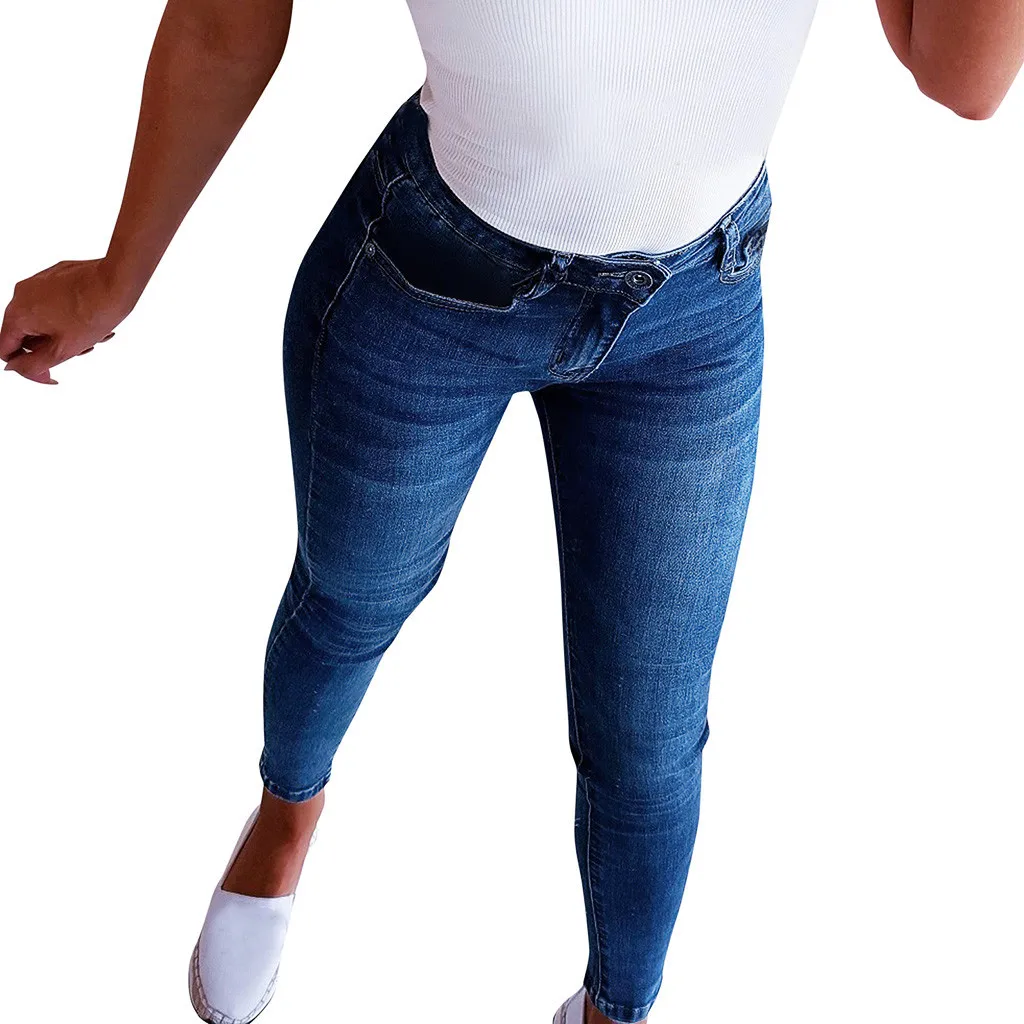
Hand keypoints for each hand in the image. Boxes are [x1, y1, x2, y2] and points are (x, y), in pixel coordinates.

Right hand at [1, 258, 135, 384]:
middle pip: (28, 335)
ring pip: (44, 321)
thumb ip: (34, 363)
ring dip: (65, 335)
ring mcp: (37, 283)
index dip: (27, 368)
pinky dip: (69, 318)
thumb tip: (15, 368)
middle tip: (79, 349)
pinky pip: (54, 305)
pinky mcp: (53, 277)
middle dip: (53, 348)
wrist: (118, 281)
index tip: (50, 374)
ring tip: (91, 335)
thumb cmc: (95, 312)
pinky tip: (91, 320)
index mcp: (18, 313)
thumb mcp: (63, 350)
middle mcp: (21, 295)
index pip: (6, 350)